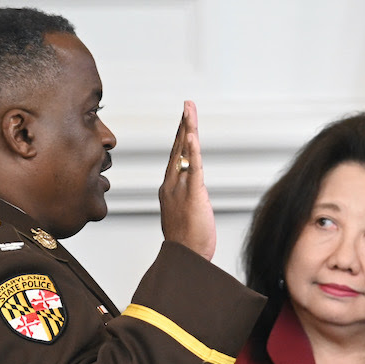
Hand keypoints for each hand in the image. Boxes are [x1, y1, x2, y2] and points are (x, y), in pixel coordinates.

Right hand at [159, 101, 215, 259]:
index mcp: (170, 188)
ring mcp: (180, 188)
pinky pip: (193, 168)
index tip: (185, 120)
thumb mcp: (184, 214)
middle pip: (178, 148)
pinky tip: (192, 135)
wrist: (184, 258)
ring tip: (189, 110)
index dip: (181, 136)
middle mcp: (172, 184)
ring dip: (188, 129)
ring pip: (184, 153)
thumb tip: (194, 193)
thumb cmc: (186, 242)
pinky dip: (192, 151)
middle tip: (187, 105)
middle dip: (184, 124)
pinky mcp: (192, 195)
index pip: (176, 156)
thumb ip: (187, 199)